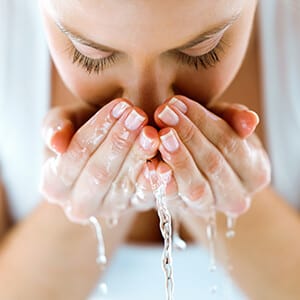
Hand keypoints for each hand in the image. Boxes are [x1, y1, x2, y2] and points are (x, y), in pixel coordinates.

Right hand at [40, 99, 158, 222]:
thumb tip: (56, 144)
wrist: (103, 152)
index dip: (97, 129)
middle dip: (119, 142)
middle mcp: (79, 204)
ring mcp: (108, 209)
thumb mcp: (64, 123)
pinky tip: (162, 164)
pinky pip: (145, 197)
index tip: (119, 105)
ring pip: (123, 185)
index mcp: (54, 185)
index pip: (75, 156)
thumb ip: (55, 128)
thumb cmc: (81, 133)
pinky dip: (155, 182)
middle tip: (138, 116)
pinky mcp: (133, 208)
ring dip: (139, 156)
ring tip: (152, 132)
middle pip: (99, 173)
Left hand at [154, 96, 270, 216]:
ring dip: (177, 158)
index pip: (231, 144)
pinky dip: (163, 183)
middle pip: (213, 165)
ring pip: (195, 187)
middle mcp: (236, 197)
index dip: (204, 122)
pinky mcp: (184, 211)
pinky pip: (174, 200)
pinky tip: (152, 165)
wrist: (199, 168)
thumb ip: (236, 119)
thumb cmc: (214, 140)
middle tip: (164, 112)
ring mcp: (209, 207)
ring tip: (160, 135)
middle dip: (187, 135)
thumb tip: (250, 121)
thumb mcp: (226, 124)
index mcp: (255, 173)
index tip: (178, 102)